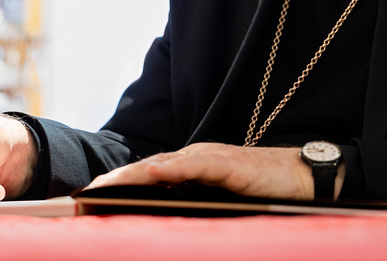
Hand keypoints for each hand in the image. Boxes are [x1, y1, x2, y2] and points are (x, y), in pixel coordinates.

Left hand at [87, 142, 343, 199]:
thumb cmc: (264, 191)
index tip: (89, 197)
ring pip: (162, 165)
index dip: (118, 184)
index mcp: (192, 168)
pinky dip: (169, 170)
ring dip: (130, 176)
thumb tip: (165, 229)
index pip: (148, 175)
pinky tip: (150, 176)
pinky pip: (194, 165)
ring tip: (103, 187)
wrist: (303, 176)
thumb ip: (194, 204)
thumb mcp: (222, 201)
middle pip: (147, 168)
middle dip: (114, 181)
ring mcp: (211, 158)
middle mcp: (196, 158)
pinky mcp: (229, 163)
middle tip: (83, 195)